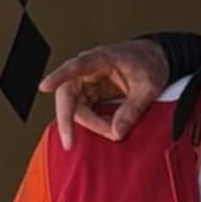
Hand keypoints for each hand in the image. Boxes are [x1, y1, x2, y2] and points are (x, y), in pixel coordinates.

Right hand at [38, 40, 167, 148]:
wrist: (156, 59)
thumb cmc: (151, 64)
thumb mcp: (149, 87)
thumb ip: (134, 109)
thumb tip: (117, 132)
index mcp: (101, 59)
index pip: (76, 66)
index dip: (59, 76)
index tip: (45, 86)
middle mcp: (88, 70)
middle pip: (67, 94)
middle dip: (67, 119)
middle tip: (71, 142)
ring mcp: (87, 82)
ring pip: (74, 106)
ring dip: (89, 123)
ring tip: (113, 133)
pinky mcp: (91, 92)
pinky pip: (84, 110)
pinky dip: (94, 122)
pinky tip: (109, 129)